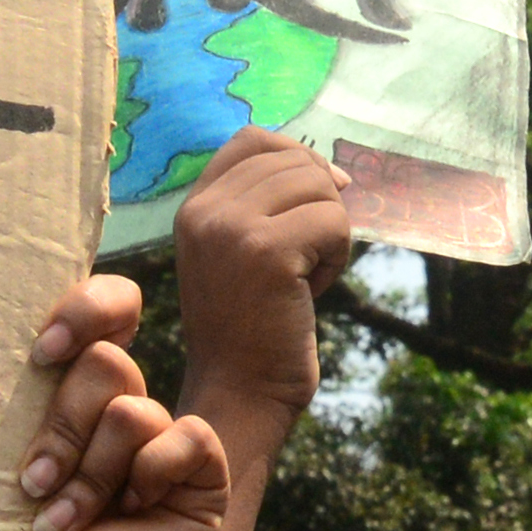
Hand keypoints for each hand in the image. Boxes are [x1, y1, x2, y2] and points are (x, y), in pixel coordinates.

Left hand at [0, 298, 229, 530]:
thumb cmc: (5, 529)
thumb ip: (8, 384)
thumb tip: (6, 327)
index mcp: (75, 382)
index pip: (106, 306)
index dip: (84, 309)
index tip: (39, 354)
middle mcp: (123, 402)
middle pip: (107, 363)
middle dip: (61, 429)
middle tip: (35, 482)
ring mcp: (164, 438)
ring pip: (132, 411)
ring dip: (89, 474)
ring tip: (66, 517)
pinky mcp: (201, 473)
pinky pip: (187, 437)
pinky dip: (148, 476)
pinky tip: (130, 514)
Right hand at [169, 127, 347, 431]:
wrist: (240, 391)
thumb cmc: (253, 328)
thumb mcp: (243, 254)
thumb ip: (266, 206)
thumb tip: (337, 172)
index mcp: (194, 208)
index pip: (253, 139)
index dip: (297, 158)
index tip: (320, 198)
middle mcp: (204, 211)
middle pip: (294, 160)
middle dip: (320, 202)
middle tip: (307, 257)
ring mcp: (231, 228)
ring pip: (320, 188)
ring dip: (331, 232)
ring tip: (307, 275)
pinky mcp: (267, 251)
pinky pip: (334, 222)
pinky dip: (337, 257)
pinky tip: (313, 290)